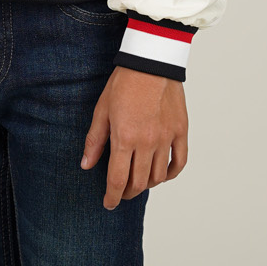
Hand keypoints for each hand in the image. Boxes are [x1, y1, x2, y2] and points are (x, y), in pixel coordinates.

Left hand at [81, 67, 187, 208]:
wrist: (151, 62)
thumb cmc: (123, 83)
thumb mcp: (101, 111)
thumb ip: (95, 141)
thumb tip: (86, 164)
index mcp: (124, 138)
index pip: (117, 180)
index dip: (112, 196)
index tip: (108, 203)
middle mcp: (147, 142)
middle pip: (139, 183)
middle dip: (127, 193)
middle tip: (121, 193)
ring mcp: (166, 138)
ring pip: (158, 176)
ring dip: (147, 184)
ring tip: (138, 182)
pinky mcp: (180, 131)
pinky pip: (179, 161)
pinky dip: (170, 173)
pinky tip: (162, 175)